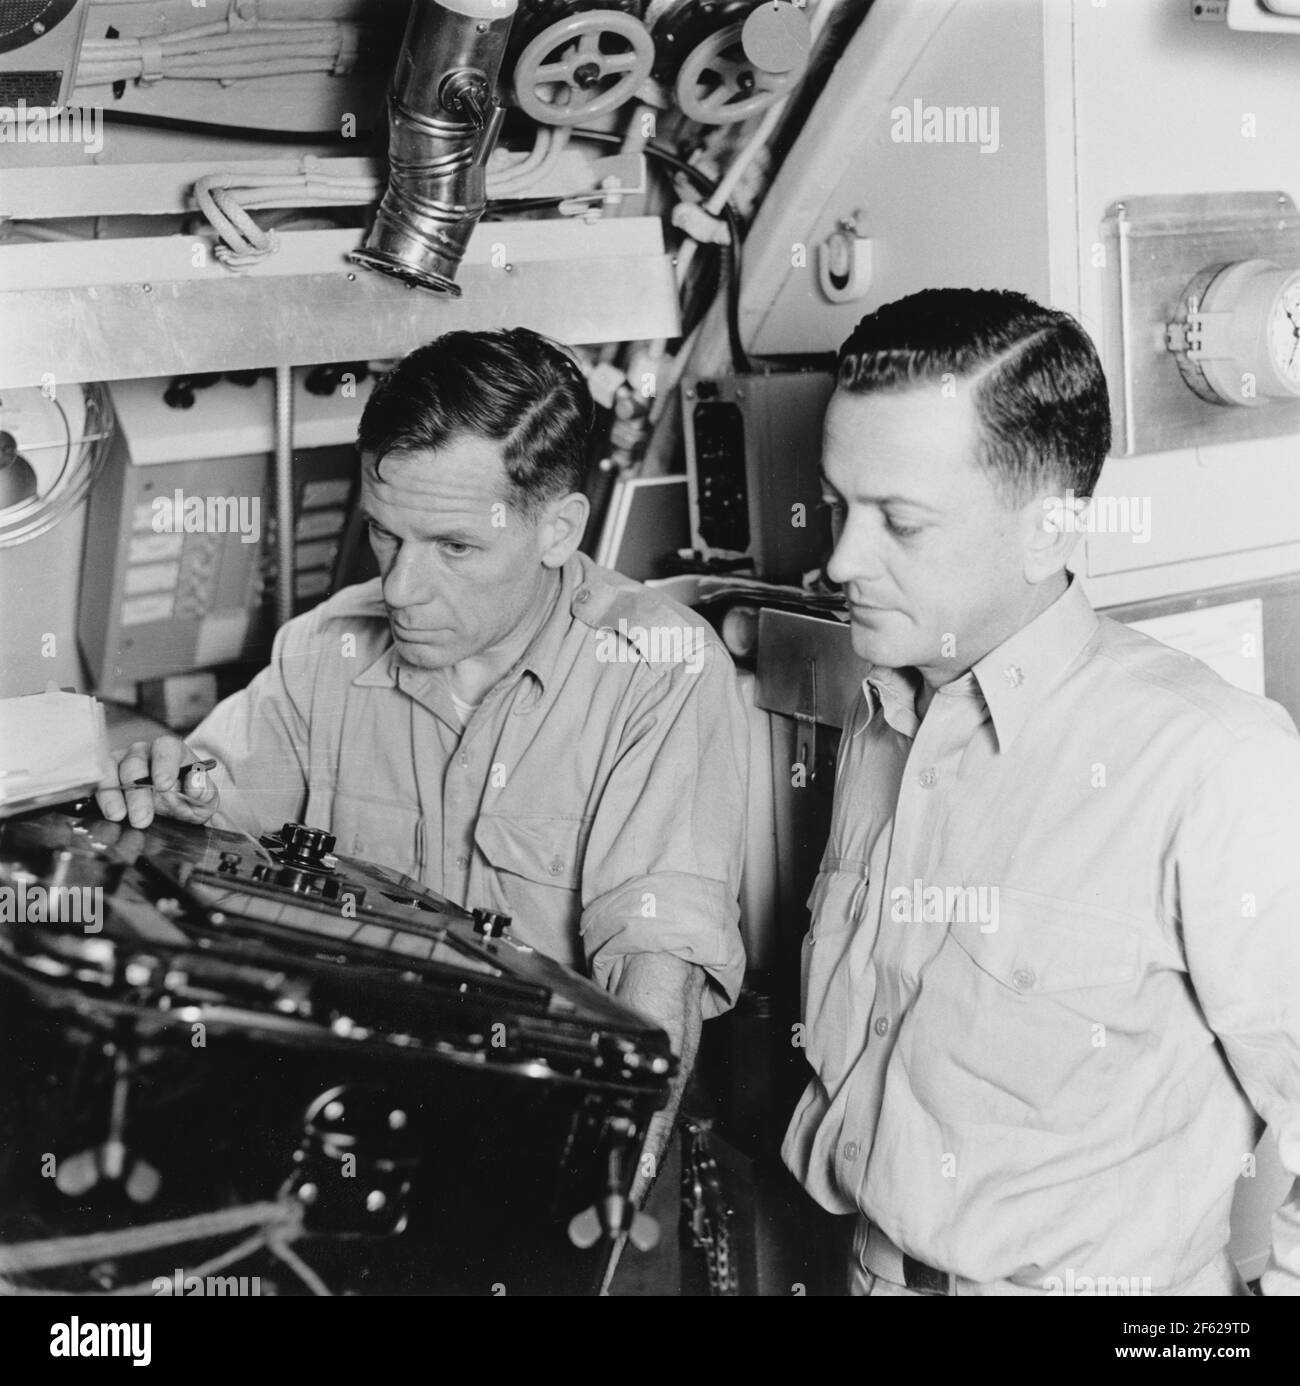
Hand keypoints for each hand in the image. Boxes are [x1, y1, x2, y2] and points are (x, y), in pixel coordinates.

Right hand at [95, 736, 219, 828]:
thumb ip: (203, 790)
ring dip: (113, 795)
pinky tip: (104, 813)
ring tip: (118, 816)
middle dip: (138, 793)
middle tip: (142, 819)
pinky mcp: (105, 779)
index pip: (166, 747)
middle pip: (134, 764)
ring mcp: (120, 763)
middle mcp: (143, 753)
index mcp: (172, 752)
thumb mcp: (205, 799)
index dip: (164, 764)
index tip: (164, 785)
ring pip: (110, 770)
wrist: (175, 815)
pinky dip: (98, 797)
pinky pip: (95, 783)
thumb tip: (194, 785)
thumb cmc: (190, 800)